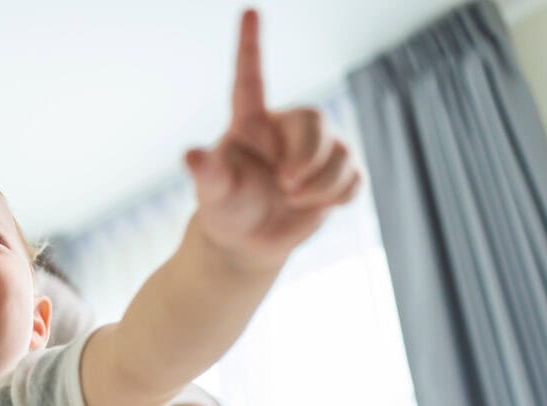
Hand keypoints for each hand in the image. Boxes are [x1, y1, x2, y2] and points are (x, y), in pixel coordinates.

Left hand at [185, 10, 360, 269]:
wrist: (247, 241)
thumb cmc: (225, 209)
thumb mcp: (214, 193)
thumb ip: (208, 173)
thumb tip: (190, 155)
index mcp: (250, 124)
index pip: (250, 79)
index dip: (249, 45)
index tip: (248, 10)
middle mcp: (285, 130)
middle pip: (314, 120)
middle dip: (307, 156)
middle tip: (286, 184)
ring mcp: (315, 152)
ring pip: (341, 152)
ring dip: (322, 183)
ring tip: (294, 200)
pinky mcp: (336, 176)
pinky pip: (355, 177)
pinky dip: (340, 195)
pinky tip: (319, 207)